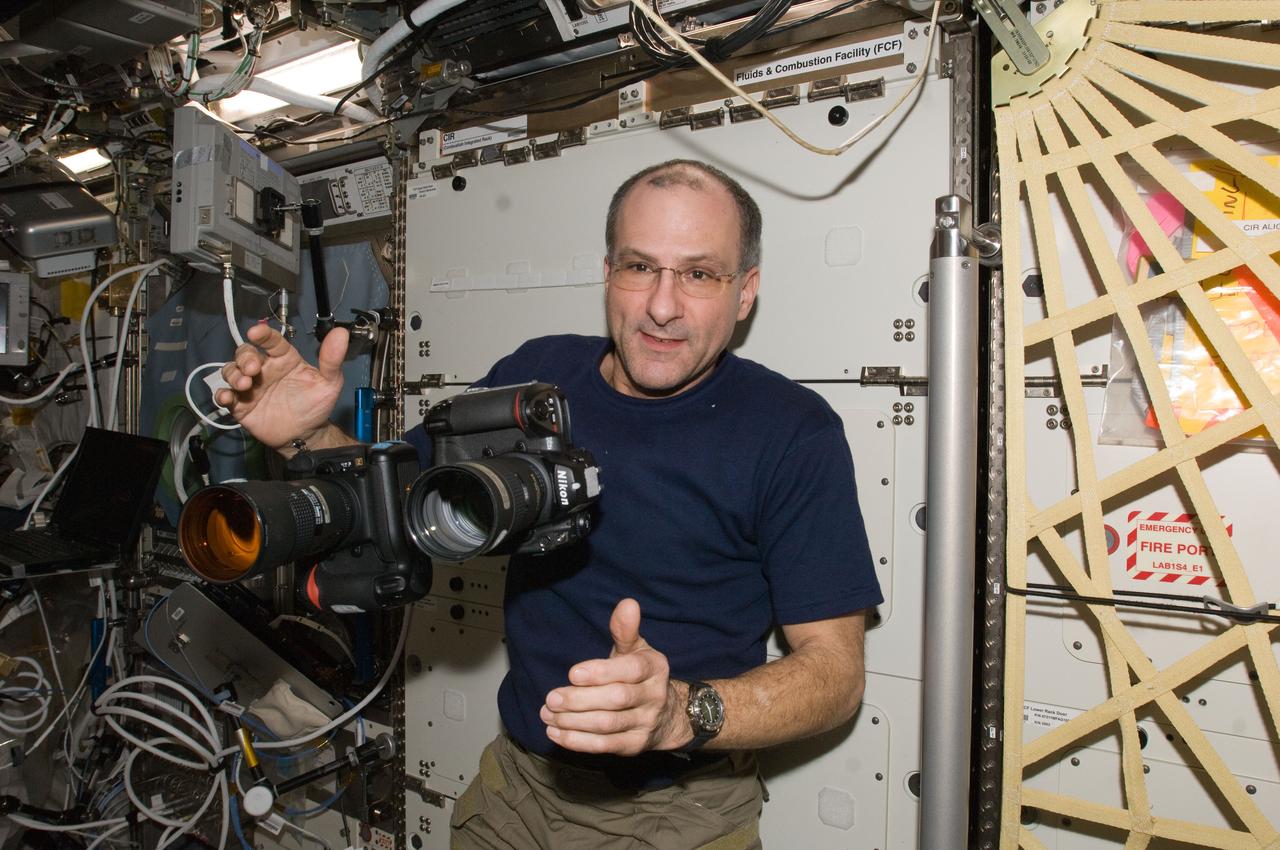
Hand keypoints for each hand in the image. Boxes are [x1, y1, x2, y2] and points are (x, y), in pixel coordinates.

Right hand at [217, 323, 348, 450]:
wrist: (305, 435)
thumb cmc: (315, 405)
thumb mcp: (329, 383)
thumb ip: (332, 360)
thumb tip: (341, 334)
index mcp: (284, 359)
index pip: (271, 341)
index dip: (263, 334)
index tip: (256, 332)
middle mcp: (264, 369)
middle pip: (245, 353)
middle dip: (245, 357)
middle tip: (253, 368)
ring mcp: (250, 386)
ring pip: (231, 371)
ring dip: (233, 374)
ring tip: (244, 384)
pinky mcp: (240, 404)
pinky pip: (224, 395)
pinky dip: (222, 394)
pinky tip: (227, 397)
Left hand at [541, 598, 690, 754]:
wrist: (667, 715)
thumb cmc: (640, 675)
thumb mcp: (636, 649)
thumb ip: (626, 629)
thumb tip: (627, 603)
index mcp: (655, 667)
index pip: (630, 670)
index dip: (601, 672)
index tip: (572, 673)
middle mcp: (654, 696)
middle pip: (616, 699)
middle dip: (580, 700)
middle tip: (551, 698)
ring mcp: (646, 723)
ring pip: (608, 725)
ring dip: (573, 722)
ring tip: (548, 715)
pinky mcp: (634, 746)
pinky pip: (604, 745)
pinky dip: (577, 740)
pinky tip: (555, 733)